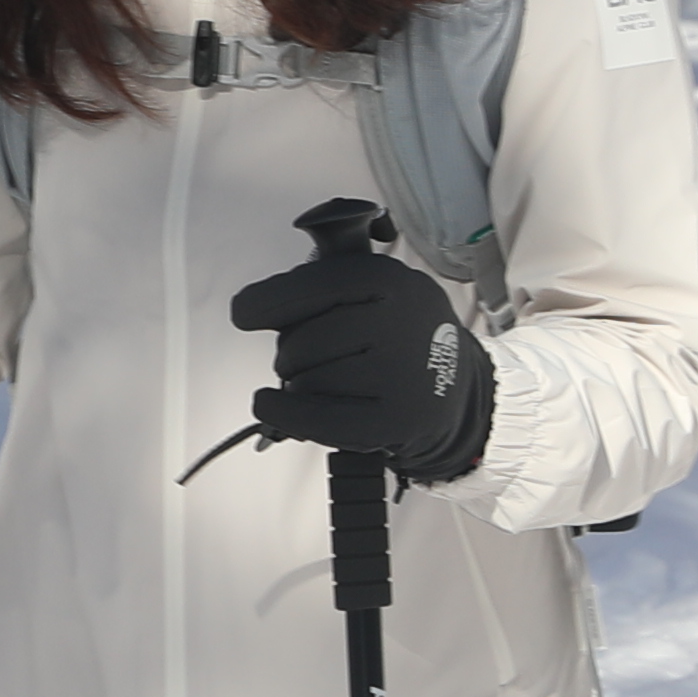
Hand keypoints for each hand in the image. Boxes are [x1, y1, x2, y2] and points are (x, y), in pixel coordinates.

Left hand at [221, 215, 497, 482]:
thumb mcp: (374, 286)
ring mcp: (402, 374)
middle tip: (315, 357)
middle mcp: (400, 321)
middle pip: (301, 341)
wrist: (453, 384)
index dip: (267, 301)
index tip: (244, 314)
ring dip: (300, 383)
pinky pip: (316, 418)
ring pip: (306, 380)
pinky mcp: (398, 419)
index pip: (312, 286)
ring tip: (330, 380)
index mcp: (389, 277)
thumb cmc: (395, 331)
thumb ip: (321, 282)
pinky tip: (268, 404)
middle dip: (292, 352)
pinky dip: (282, 412)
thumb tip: (253, 305)